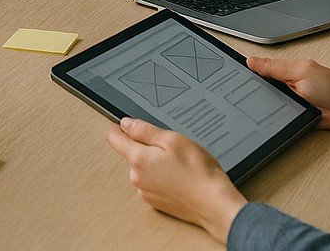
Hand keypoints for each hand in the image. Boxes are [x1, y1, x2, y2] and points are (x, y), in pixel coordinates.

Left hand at [105, 117, 246, 243]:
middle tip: (170, 147)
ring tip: (180, 164)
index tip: (129, 124)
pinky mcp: (156, 201)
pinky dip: (163, 177)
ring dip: (156, 163)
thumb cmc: (198, 172)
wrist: (214, 205)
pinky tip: (180, 177)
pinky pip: (153, 182)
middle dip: (147, 146)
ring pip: (144, 168)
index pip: (114, 138)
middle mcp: (137, 178)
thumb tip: (126, 124)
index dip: (120, 127)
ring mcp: (146, 192)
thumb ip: (145, 130)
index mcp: (138, 160)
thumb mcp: (173, 140)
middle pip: (132, 153)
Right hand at [247, 57, 329, 130]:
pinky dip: (272, 116)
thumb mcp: (301, 72)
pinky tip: (270, 116)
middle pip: (260, 86)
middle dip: (252, 88)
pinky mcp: (293, 115)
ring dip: (263, 104)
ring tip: (258, 104)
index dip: (247, 69)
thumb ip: (276, 68)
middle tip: (241, 91)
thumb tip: (251, 61)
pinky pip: (276, 116)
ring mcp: (289, 100)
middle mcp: (286, 84)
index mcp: (286, 69)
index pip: (260, 68)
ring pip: (267, 102)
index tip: (231, 70)